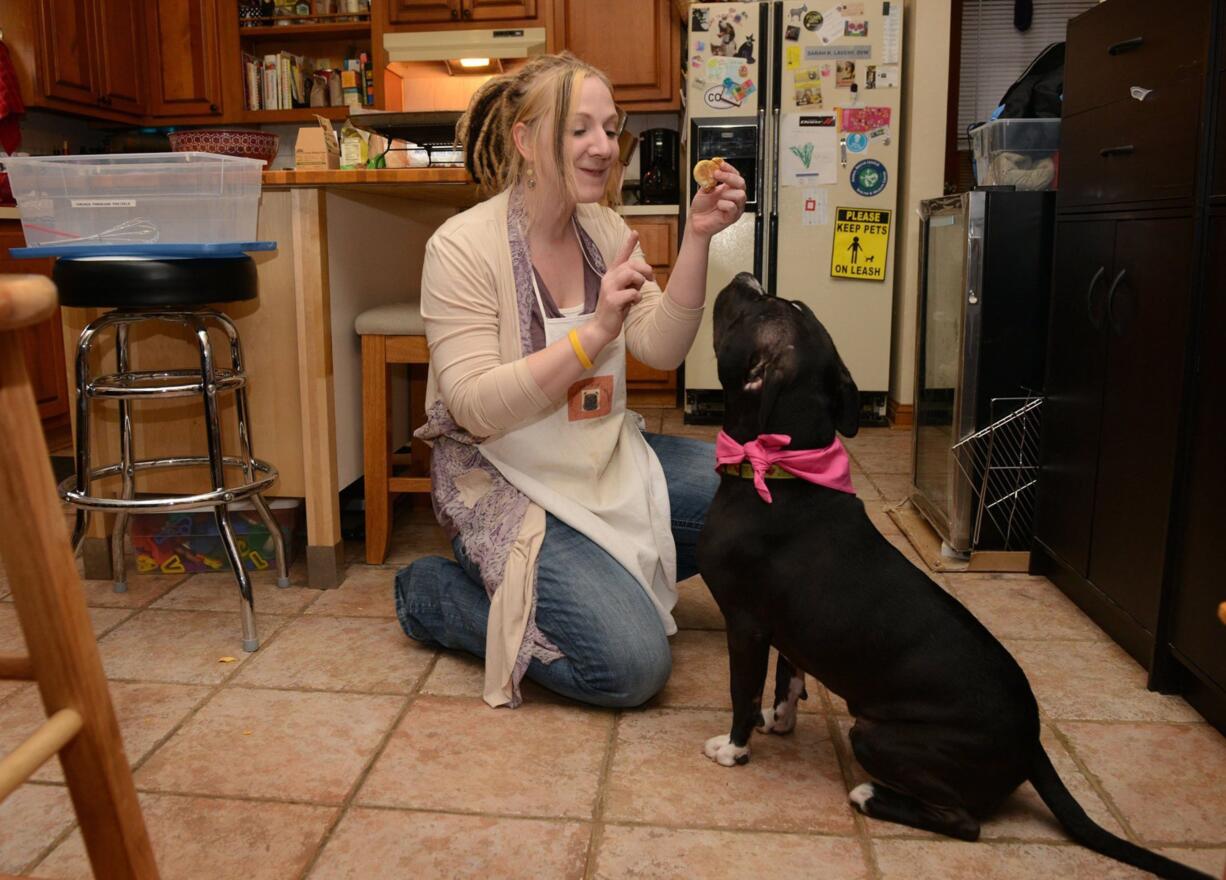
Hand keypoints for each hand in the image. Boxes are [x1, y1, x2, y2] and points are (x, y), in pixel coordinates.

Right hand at [590, 230, 653, 345]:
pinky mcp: (612, 300)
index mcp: (611, 275)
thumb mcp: (624, 291)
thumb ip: (632, 281)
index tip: (636, 233)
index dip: (628, 244)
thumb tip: (645, 275)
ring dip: (640, 282)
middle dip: (644, 269)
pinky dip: (637, 297)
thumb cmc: (616, 309)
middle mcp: (608, 278)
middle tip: (651, 278)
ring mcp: (609, 288)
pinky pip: (632, 292)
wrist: (602, 327)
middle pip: (631, 264)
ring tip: (638, 291)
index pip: (621, 256)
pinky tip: (633, 303)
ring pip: (630, 274)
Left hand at [689, 161, 746, 238]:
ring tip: (717, 197)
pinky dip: (724, 204)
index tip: (719, 163)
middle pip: (741, 183)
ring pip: (741, 195)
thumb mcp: (704, 189)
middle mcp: (734, 197)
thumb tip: (712, 168)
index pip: (735, 175)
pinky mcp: (732, 217)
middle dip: (729, 177)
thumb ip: (709, 179)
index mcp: (729, 189)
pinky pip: (733, 207)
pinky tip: (718, 205)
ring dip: (727, 193)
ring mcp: (735, 208)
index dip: (729, 168)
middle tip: (716, 174)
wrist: (695, 222)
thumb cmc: (701, 208)